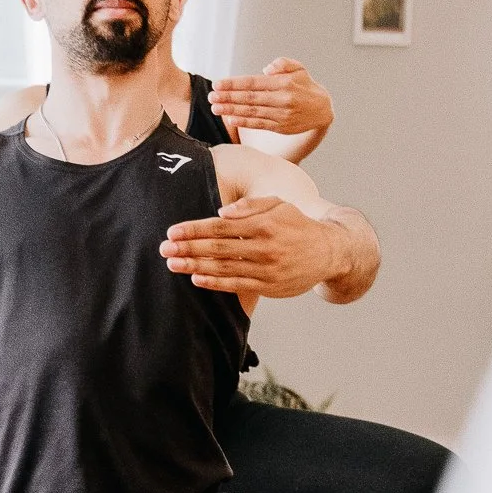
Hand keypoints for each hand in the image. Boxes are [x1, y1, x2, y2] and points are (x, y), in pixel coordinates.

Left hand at [160, 197, 347, 298]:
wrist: (329, 252)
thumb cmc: (296, 224)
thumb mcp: (279, 205)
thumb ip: (251, 206)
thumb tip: (222, 211)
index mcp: (264, 224)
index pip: (221, 226)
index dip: (194, 229)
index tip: (172, 231)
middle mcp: (264, 247)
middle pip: (218, 247)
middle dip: (188, 248)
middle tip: (163, 248)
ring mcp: (266, 269)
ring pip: (224, 268)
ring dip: (195, 266)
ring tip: (172, 264)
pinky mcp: (269, 287)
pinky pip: (237, 285)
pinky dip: (215, 283)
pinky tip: (196, 279)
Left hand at [208, 59, 333, 138]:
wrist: (323, 110)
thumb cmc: (305, 86)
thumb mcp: (299, 68)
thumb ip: (283, 63)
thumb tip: (266, 69)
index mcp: (284, 83)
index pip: (253, 83)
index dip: (234, 84)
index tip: (218, 84)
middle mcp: (282, 99)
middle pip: (249, 98)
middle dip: (228, 97)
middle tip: (211, 97)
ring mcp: (281, 115)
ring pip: (252, 112)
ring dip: (231, 111)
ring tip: (215, 108)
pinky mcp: (280, 127)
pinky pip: (259, 124)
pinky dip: (244, 122)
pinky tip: (230, 119)